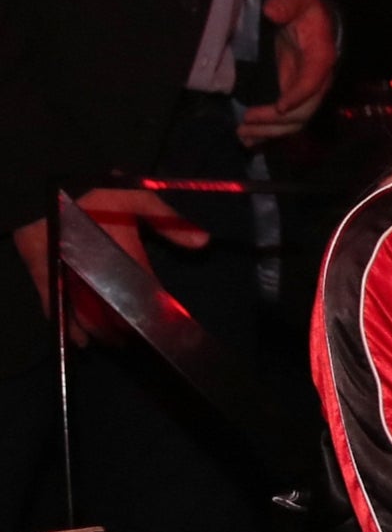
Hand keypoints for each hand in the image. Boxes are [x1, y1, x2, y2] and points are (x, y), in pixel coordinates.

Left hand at [12, 191, 210, 343]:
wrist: (46, 188)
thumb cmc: (94, 192)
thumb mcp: (137, 200)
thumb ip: (167, 221)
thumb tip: (205, 241)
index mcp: (124, 253)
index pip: (140, 286)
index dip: (150, 306)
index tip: (161, 324)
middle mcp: (99, 268)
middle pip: (112, 304)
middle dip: (121, 323)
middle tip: (130, 340)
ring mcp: (72, 274)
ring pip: (85, 309)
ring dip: (95, 328)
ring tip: (107, 343)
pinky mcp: (48, 276)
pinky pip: (56, 305)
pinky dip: (65, 323)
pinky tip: (78, 340)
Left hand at [237, 0, 339, 143]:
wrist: (314, 18)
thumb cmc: (304, 8)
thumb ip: (287, 3)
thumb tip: (271, 10)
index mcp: (321, 57)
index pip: (314, 81)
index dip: (298, 95)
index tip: (278, 106)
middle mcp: (318, 80)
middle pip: (304, 110)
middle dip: (276, 121)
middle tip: (246, 122)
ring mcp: (307, 91)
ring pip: (296, 121)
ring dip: (271, 132)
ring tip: (243, 135)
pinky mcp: (296, 96)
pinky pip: (288, 121)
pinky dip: (270, 133)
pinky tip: (251, 142)